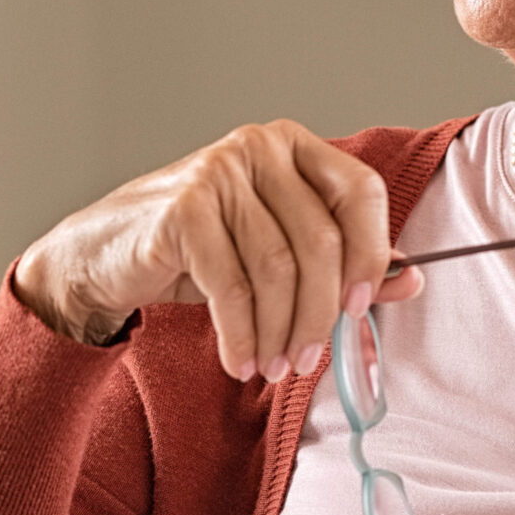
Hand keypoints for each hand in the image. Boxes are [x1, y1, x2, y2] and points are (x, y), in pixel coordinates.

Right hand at [12, 121, 422, 377]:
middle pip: (321, 240)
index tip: (362, 308)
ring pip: (278, 269)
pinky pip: (233, 287)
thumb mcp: (276, 254)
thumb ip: (344, 262)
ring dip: (281, 332)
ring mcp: (218, 172)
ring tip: (273, 368)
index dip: (373, 252)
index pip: (361, 191)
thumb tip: (411, 280)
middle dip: (321, 314)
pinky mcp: (183, 209)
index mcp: (293, 147)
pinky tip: (241, 360)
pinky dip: (242, 335)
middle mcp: (258, 147)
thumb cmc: (198, 253)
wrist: (103, 256)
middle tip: (309, 360)